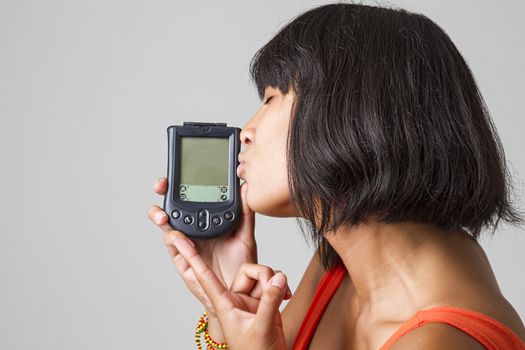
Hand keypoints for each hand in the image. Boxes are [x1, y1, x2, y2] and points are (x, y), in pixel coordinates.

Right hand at [147, 178, 258, 317]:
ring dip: (159, 214)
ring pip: (165, 222)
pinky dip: (172, 238)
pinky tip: (176, 235)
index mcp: (207, 217)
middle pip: (173, 203)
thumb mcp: (245, 235)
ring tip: (163, 215)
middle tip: (161, 185)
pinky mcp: (180, 257)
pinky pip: (172, 244)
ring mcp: (184, 241)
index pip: (191, 194)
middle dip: (163, 191)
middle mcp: (193, 226)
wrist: (238, 292)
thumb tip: (245, 188)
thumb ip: (245, 212)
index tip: (183, 172)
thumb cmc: (241, 264)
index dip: (183, 182)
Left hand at [172, 234, 288, 349]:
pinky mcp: (264, 301)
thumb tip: (277, 278)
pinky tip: (285, 295)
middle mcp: (235, 298)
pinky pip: (272, 282)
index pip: (204, 276)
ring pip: (262, 275)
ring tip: (281, 296)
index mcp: (224, 305)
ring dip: (274, 282)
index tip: (179, 239)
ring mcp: (250, 299)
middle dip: (263, 275)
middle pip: (247, 270)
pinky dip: (281, 286)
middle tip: (274, 288)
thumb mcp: (262, 327)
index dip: (191, 257)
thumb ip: (269, 301)